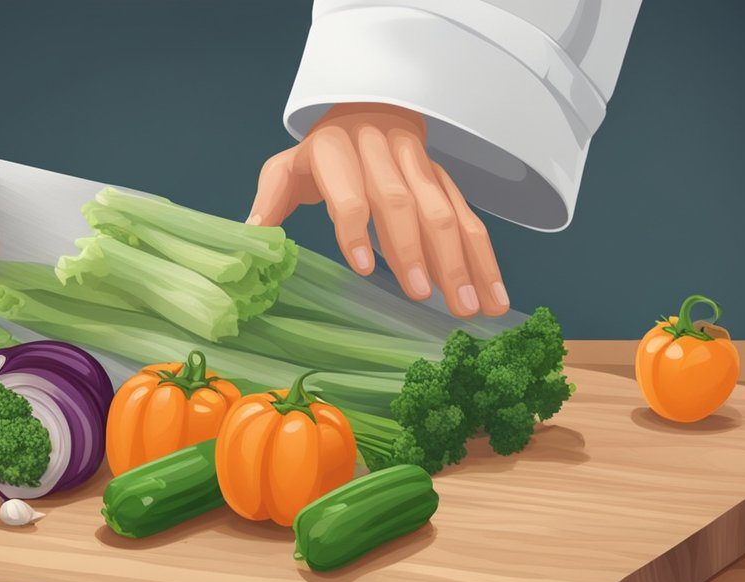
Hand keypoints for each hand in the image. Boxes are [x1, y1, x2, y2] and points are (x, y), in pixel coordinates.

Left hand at [250, 104, 507, 316]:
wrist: (369, 110)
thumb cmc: (322, 154)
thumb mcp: (289, 168)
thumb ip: (271, 199)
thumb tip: (251, 235)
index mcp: (337, 149)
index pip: (350, 191)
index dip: (356, 227)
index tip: (364, 269)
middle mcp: (383, 153)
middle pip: (403, 204)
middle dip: (417, 253)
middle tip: (426, 297)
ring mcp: (419, 167)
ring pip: (445, 212)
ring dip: (460, 262)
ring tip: (470, 308)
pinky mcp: (444, 182)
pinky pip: (469, 218)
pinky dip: (484, 259)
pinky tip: (493, 294)